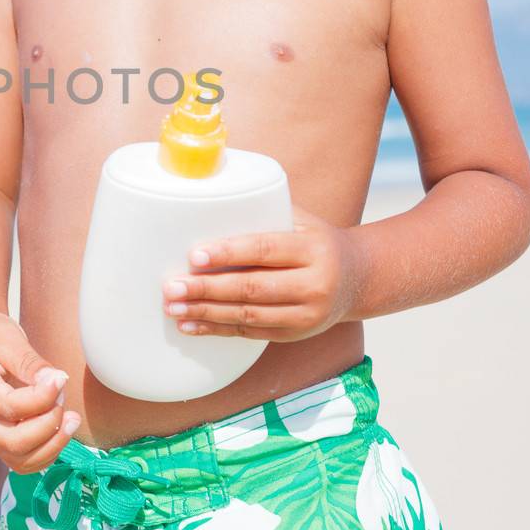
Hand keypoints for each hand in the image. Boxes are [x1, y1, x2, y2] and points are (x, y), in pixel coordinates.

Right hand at [0, 309, 80, 472]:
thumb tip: (56, 382)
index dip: (40, 398)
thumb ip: (28, 361)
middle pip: (12, 443)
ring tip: (71, 418)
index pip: (7, 407)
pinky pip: (24, 459)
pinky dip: (47, 450)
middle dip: (47, 426)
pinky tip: (62, 427)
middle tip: (62, 399)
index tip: (60, 378)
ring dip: (52, 444)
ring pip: (19, 459)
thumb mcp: (4, 334)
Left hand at [162, 207, 364, 340]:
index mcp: (313, 248)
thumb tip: (209, 195)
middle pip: (252, 288)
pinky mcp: (295, 334)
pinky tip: (190, 324)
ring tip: (172, 307)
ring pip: (249, 316)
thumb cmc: (316, 240)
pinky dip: (217, 329)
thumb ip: (264, 210)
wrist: (358, 278)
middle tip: (171, 287)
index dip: (229, 253)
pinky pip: (251, 333)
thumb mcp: (301, 219)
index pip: (265, 250)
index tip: (195, 256)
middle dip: (207, 289)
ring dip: (206, 312)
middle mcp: (314, 284)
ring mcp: (306, 314)